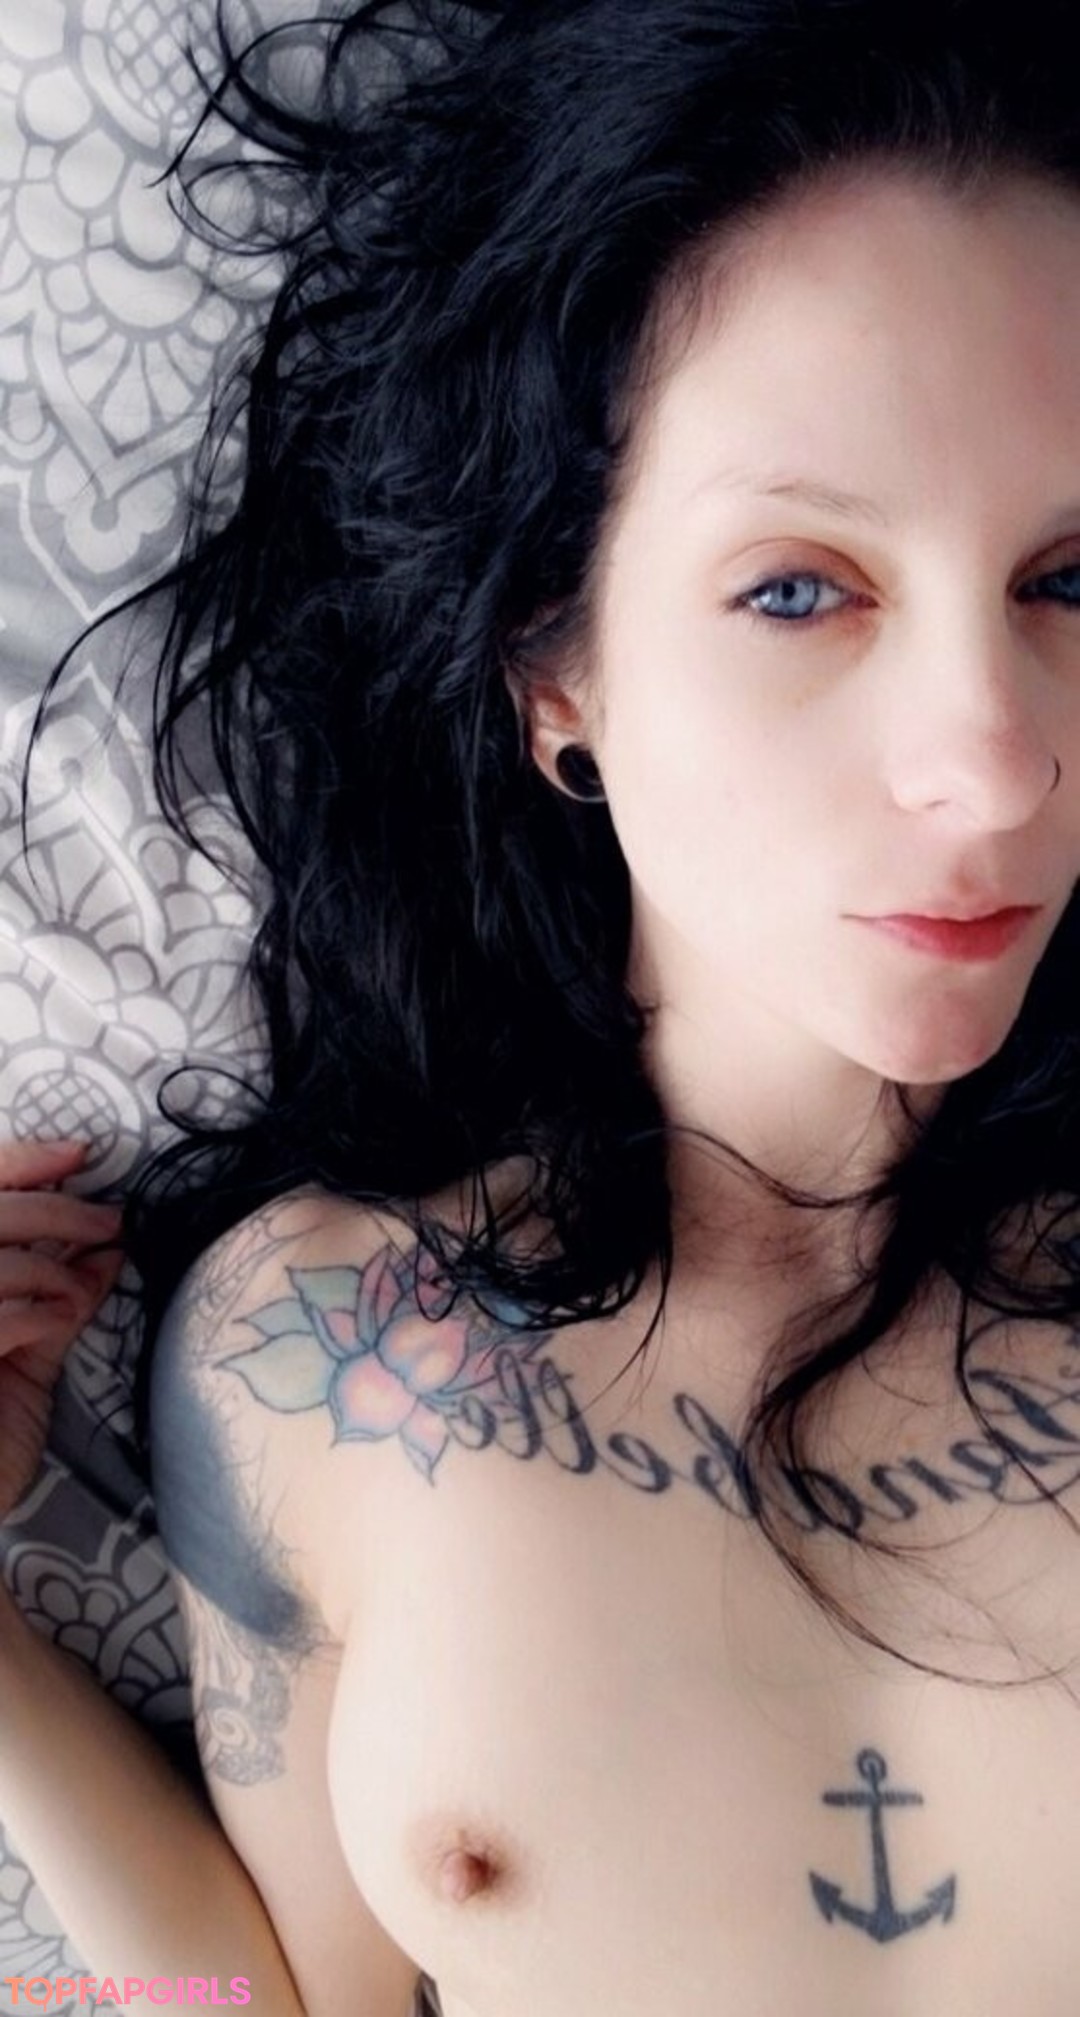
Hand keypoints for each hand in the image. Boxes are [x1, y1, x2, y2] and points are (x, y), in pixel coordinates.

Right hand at [0, 1140, 123, 1519]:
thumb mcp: (27, 1357)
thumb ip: (58, 1298)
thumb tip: (109, 1246)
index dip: (23, 1161)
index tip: (79, 1155)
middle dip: (59, 1212)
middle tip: (112, 1225)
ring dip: (51, 1268)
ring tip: (76, 1294)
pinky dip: (38, 1310)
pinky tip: (55, 1322)